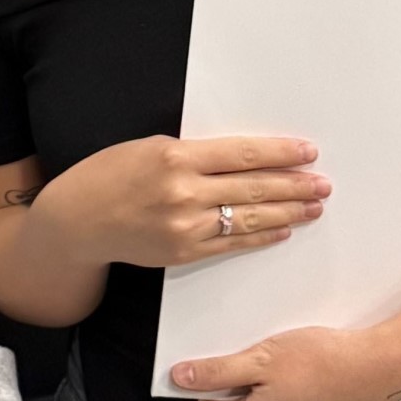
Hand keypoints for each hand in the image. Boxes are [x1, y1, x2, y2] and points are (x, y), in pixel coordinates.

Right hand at [37, 135, 329, 270]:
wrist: (77, 220)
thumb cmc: (108, 176)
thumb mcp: (146, 148)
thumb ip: (190, 154)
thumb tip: (240, 158)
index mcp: (175, 158)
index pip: (243, 154)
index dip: (281, 153)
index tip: (309, 152)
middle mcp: (184, 192)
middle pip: (254, 186)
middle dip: (295, 184)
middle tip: (324, 183)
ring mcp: (185, 225)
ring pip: (249, 217)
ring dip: (288, 212)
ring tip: (314, 207)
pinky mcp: (184, 251)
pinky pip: (232, 243)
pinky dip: (261, 235)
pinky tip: (282, 229)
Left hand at [173, 324, 400, 400]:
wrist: (383, 368)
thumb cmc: (323, 361)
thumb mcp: (260, 359)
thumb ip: (216, 372)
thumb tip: (180, 378)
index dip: (210, 387)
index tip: (226, 366)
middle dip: (246, 390)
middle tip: (267, 363)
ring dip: (274, 396)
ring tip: (295, 371)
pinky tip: (315, 382)